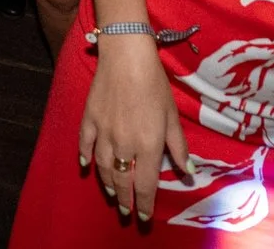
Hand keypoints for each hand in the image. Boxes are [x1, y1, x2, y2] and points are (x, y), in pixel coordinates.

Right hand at [77, 36, 191, 225]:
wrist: (127, 56)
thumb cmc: (155, 84)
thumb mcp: (172, 116)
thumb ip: (179, 146)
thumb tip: (188, 172)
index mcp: (148, 145)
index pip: (145, 185)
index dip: (144, 204)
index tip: (143, 217)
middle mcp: (124, 144)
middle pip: (122, 181)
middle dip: (125, 200)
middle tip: (126, 210)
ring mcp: (103, 132)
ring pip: (103, 167)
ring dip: (107, 184)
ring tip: (112, 194)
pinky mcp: (89, 119)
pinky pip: (85, 144)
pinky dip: (85, 157)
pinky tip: (86, 165)